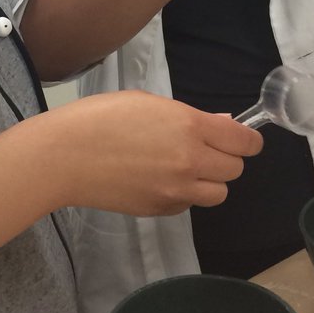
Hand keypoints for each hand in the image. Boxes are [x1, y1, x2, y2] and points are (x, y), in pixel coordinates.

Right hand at [46, 90, 262, 214]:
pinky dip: (183, 194)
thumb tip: (223, 125)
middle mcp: (190, 161)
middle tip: (205, 149)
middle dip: (226, 158)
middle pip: (235, 170)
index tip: (242, 138)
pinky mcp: (160, 210)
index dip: (248, 140)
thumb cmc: (102, 116)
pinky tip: (158, 179)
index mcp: (190, 127)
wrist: (65, 155)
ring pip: (218, 193)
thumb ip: (190, 117)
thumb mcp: (149, 103)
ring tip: (184, 167)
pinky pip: (188, 204)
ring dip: (209, 181)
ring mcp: (176, 191)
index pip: (244, 142)